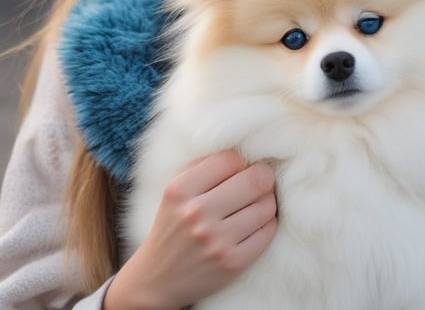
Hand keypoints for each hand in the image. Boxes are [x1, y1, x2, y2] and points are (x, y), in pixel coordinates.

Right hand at [103, 150, 276, 309]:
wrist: (156, 279)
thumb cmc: (173, 225)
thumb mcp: (176, 190)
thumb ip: (205, 166)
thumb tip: (243, 146)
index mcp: (180, 189)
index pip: (232, 158)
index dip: (241, 161)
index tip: (240, 169)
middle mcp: (197, 214)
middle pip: (256, 179)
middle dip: (262, 178)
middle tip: (259, 182)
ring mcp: (216, 240)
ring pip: (267, 205)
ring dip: (266, 201)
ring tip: (255, 204)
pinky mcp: (233, 263)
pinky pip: (268, 231)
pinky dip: (266, 224)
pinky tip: (254, 224)